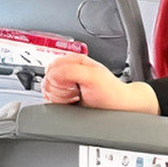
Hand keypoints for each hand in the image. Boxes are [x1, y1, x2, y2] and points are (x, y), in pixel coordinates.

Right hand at [42, 54, 159, 113]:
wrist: (120, 106)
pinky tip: (73, 102)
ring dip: (60, 97)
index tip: (70, 86)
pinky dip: (60, 102)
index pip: (50, 68)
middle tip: (75, 93)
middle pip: (47, 80)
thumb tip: (52, 75)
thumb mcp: (92, 76)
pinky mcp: (66, 94)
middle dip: (59, 90)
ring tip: (76, 97)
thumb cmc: (111, 91)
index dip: (57, 80)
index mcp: (75, 60)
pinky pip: (52, 98)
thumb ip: (70, 71)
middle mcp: (69, 70)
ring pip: (48, 90)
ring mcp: (67, 83)